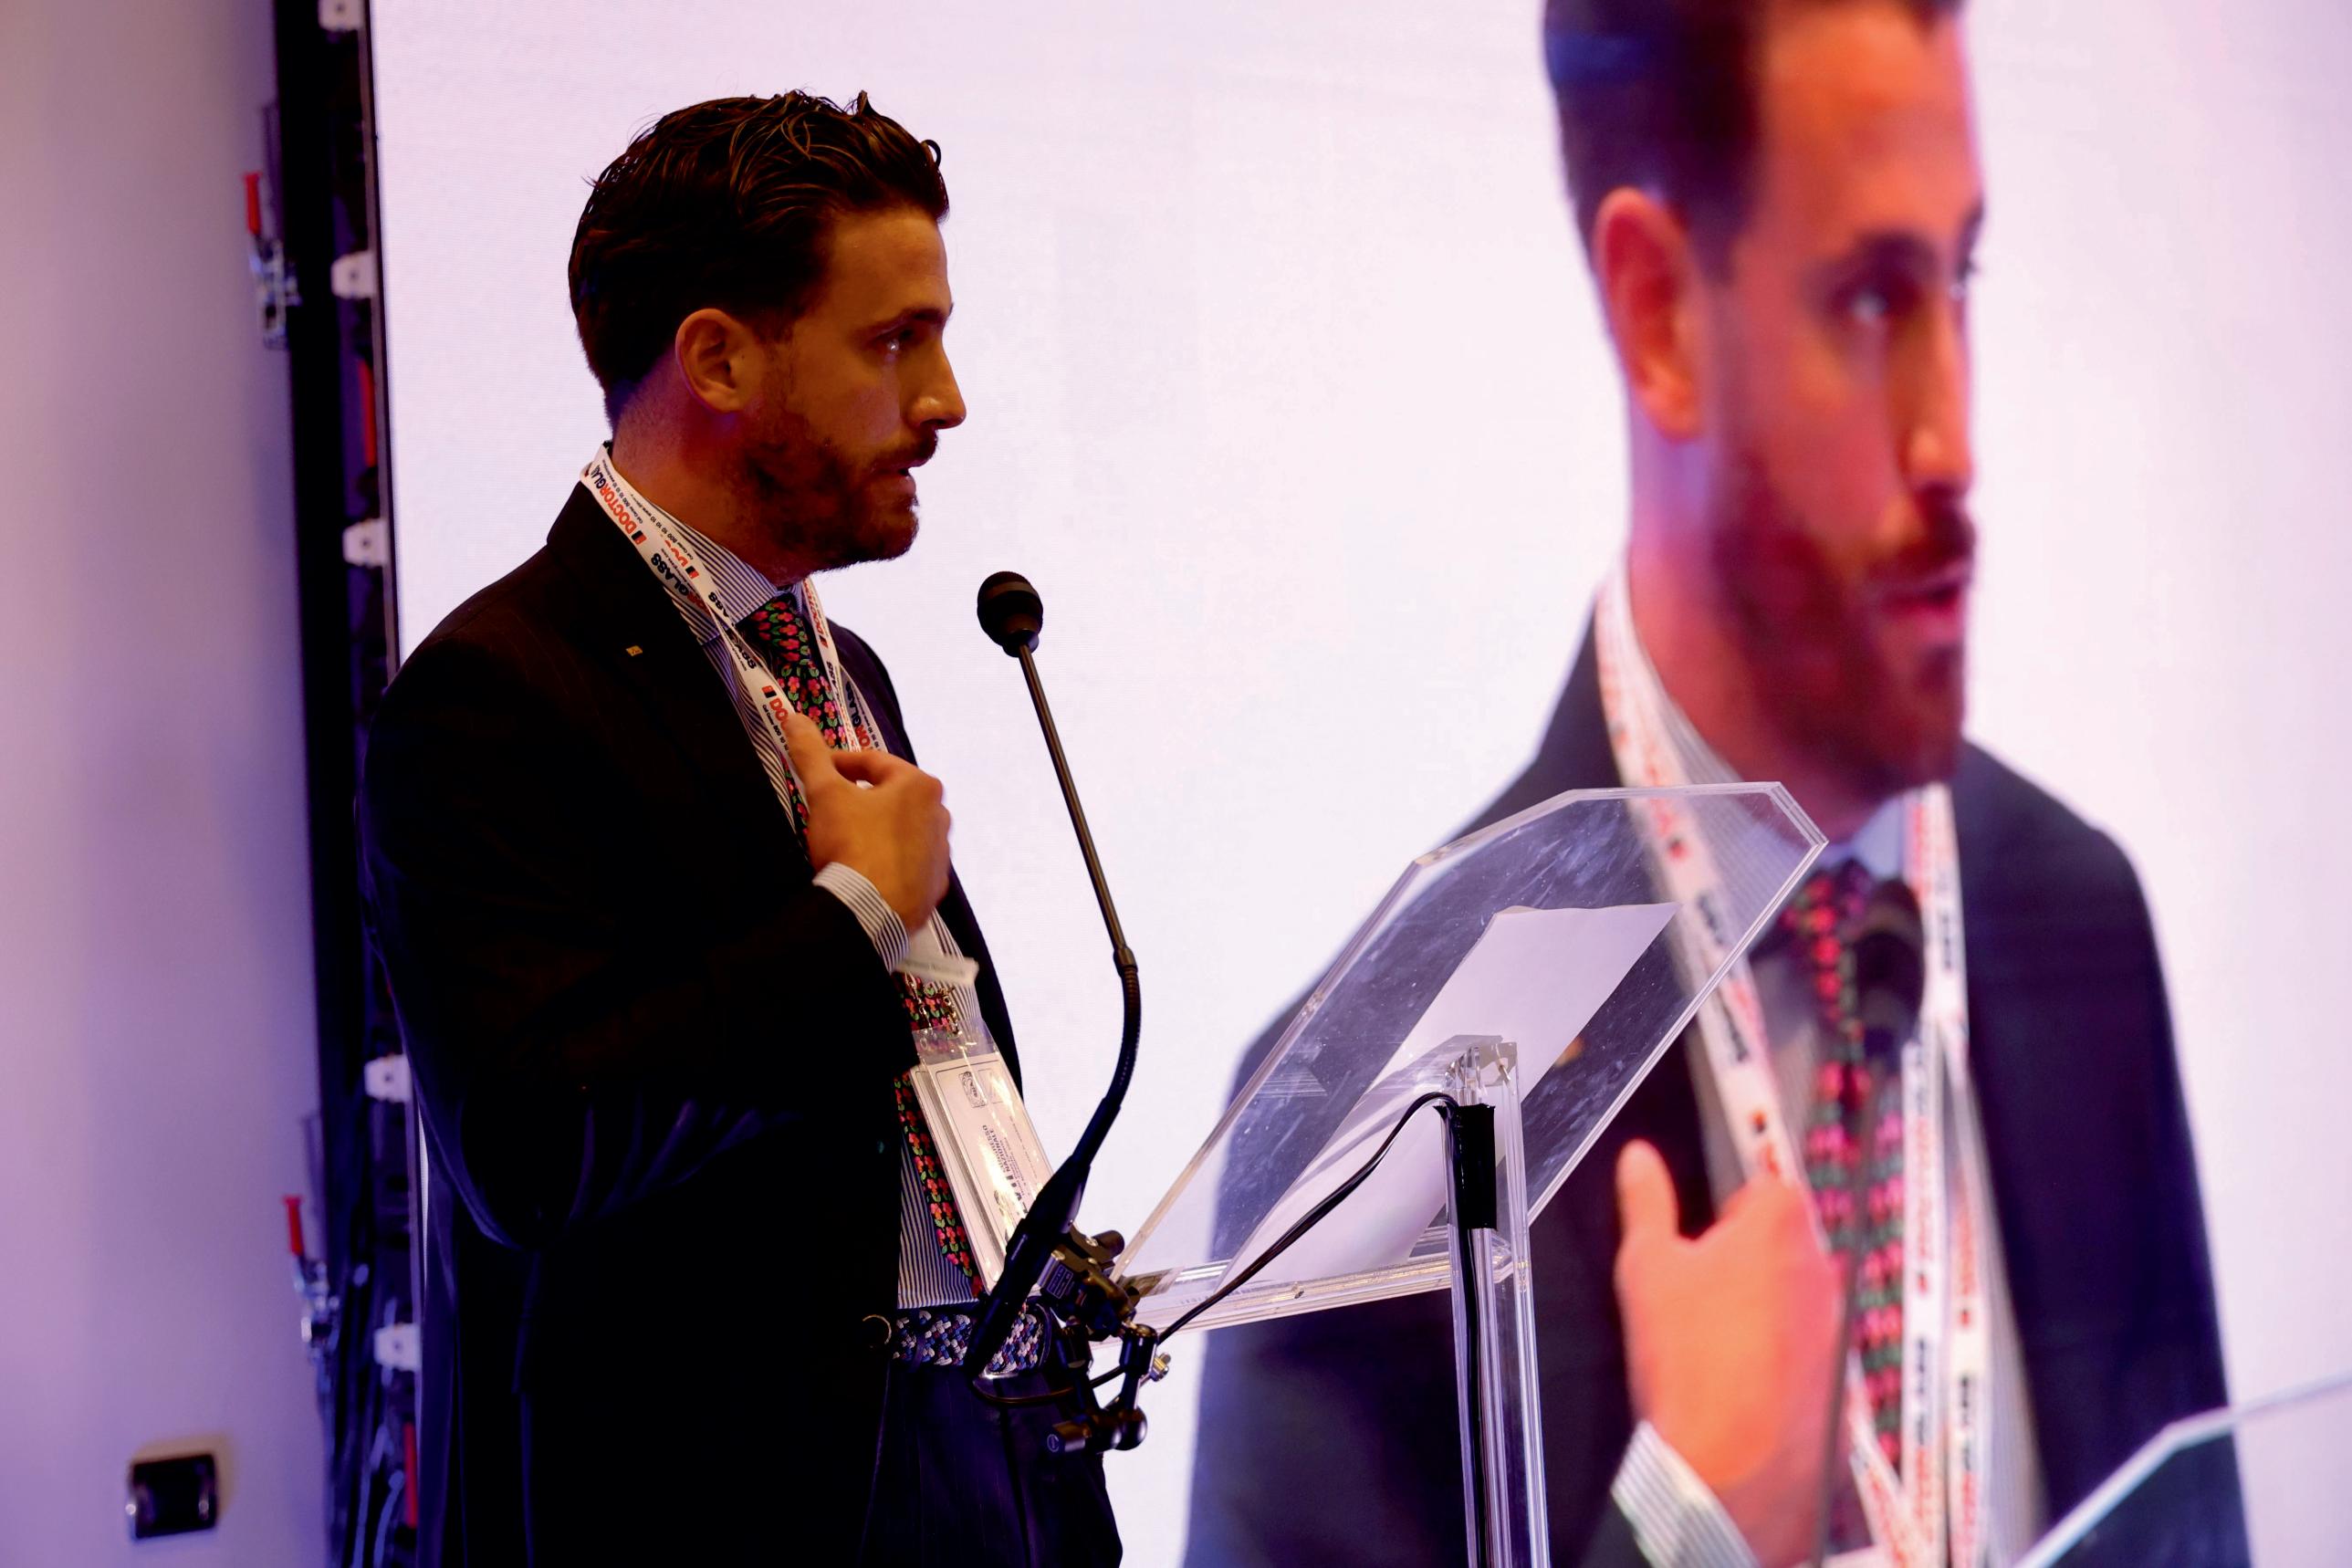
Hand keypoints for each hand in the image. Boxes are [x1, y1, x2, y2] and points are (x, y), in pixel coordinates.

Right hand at [782, 709, 951, 930]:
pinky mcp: (935, 886)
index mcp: (920, 785)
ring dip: (877, 828)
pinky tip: (866, 868)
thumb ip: (811, 754)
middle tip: (830, 806)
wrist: (870, 911)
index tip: (817, 772)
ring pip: (902, 829)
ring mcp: (941, 853)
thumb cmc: (852, 843)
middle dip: (861, 796)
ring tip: (846, 839)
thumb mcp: (825, 794)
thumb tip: (793, 718)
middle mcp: (940, 815)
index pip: (874, 762)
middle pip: (892, 795)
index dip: (840, 763)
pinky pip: (909, 862)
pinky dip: (889, 860)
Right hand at [1613, 1140, 1842, 1567]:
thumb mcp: (1646, 1267)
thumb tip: (1639, 1157)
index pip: (1765, 1187)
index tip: (1699, 1245)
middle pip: (1785, 1244)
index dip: (1728, 1211)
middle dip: (1748, 1261)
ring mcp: (1839, 1328)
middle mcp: (1823, 1269)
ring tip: (1718, 1350)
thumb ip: (1646, 1203)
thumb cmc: (1687, 1356)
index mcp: (1779, 1225)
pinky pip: (1810, 1354)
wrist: (1733, 1467)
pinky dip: (1783, 1362)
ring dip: (1767, 1312)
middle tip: (1700, 1298)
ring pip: (1798, 1300)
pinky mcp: (1844, 1383)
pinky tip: (1744, 1389)